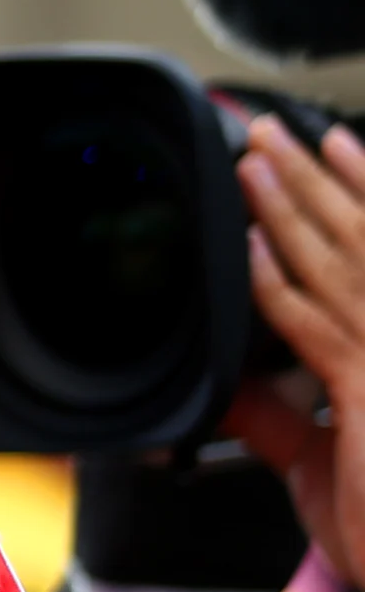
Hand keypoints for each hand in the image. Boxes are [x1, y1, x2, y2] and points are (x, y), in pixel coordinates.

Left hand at [227, 115, 364, 581]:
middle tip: (268, 127)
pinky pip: (319, 331)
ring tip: (259, 156)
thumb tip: (239, 383)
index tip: (321, 147)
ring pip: (342, 269)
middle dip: (315, 181)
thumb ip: (281, 417)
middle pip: (363, 243)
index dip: (352, 195)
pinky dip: (279, 289)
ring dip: (293, 210)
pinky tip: (250, 251)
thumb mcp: (316, 464)